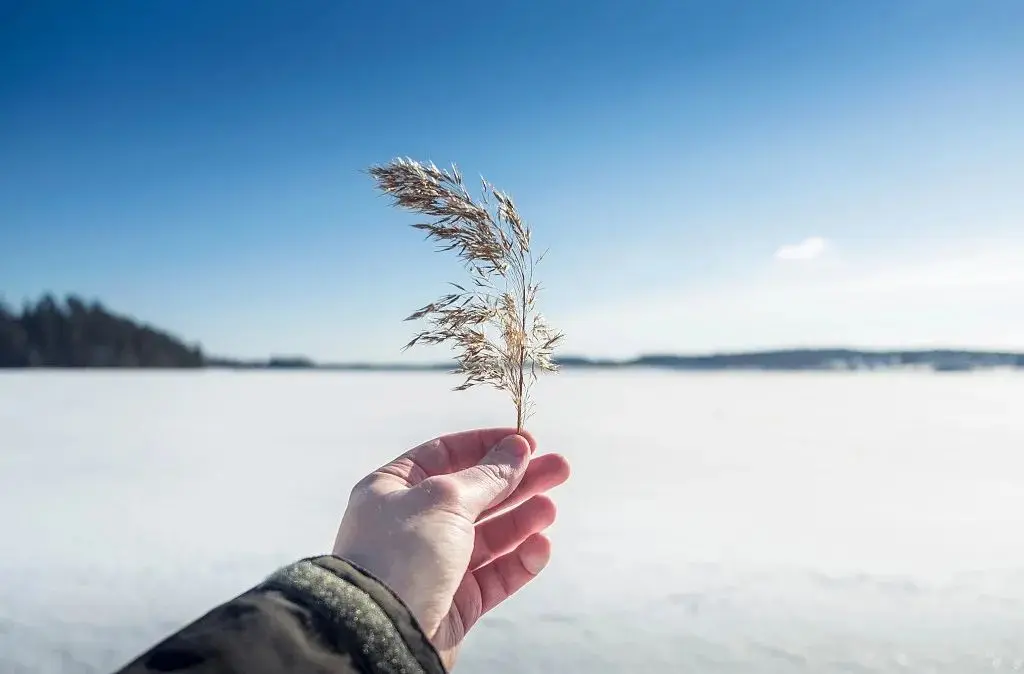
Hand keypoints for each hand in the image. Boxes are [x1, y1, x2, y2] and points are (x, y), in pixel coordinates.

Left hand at [332, 428, 570, 668]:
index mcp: (394, 490)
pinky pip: (494, 576)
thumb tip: (516, 450)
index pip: (446, 454)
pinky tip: (540, 547)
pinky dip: (519, 561)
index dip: (487, 445)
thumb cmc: (400, 556)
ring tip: (550, 510)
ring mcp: (435, 564)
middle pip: (476, 494)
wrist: (380, 634)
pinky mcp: (455, 602)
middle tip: (559, 469)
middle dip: (519, 481)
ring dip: (522, 519)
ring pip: (489, 535)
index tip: (527, 441)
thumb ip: (487, 476)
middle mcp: (413, 525)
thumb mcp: (445, 500)